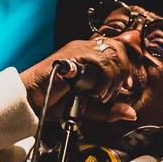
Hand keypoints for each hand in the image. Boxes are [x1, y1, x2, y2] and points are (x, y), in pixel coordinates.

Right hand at [19, 38, 137, 122]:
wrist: (31, 100)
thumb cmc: (53, 101)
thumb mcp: (88, 107)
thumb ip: (109, 110)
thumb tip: (131, 113)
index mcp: (89, 56)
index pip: (118, 50)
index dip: (126, 66)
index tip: (126, 85)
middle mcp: (86, 48)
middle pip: (119, 49)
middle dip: (122, 72)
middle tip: (110, 92)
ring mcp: (79, 49)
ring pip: (112, 53)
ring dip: (112, 78)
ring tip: (100, 94)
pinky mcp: (73, 54)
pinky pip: (100, 61)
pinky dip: (103, 79)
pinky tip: (95, 91)